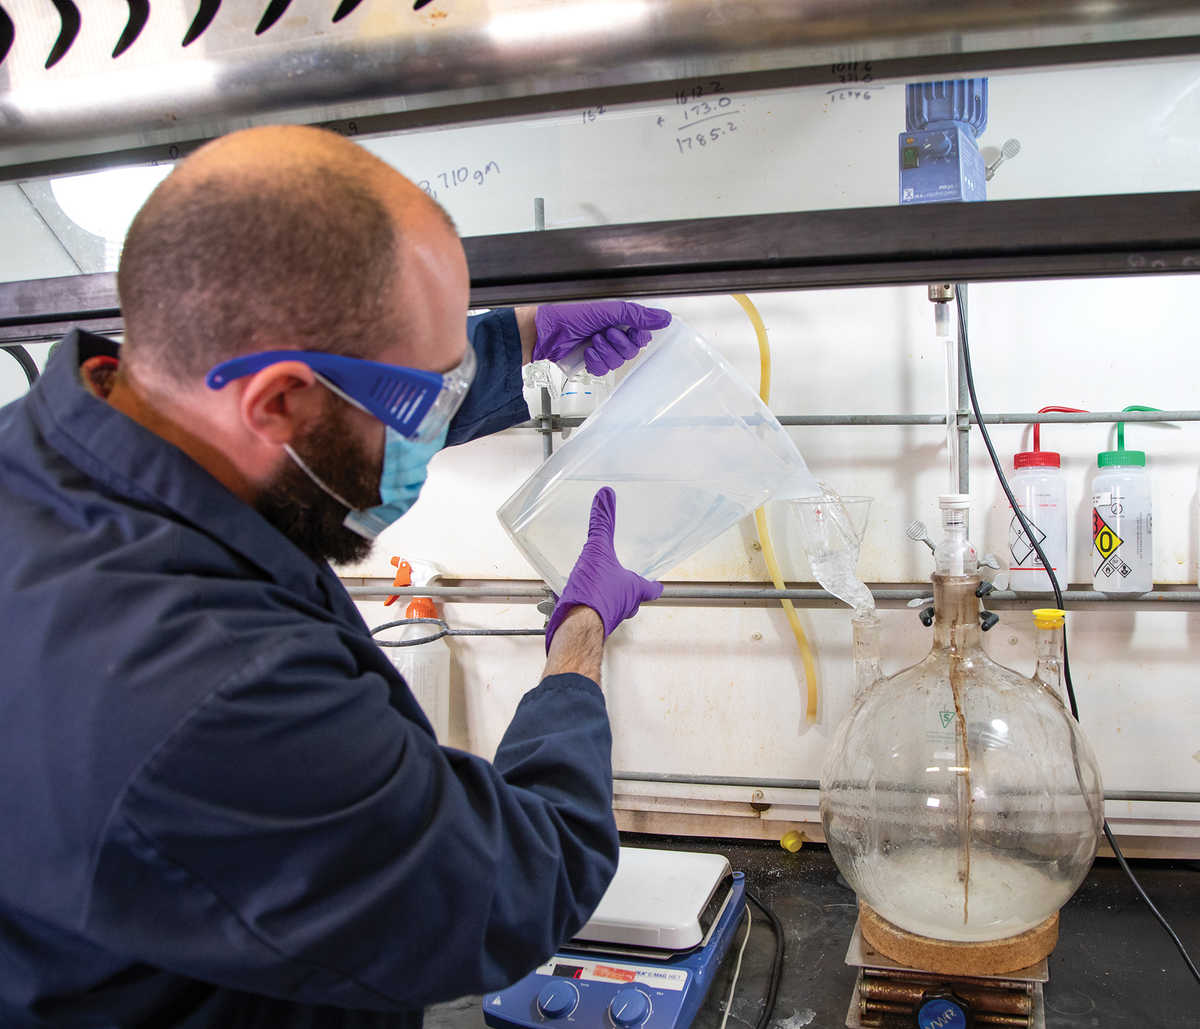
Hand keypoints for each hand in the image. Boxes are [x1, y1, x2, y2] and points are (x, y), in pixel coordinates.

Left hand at [533, 301, 670, 375]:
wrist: (546, 330)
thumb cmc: (569, 313)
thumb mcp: (608, 310)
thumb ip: (637, 315)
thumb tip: (663, 318)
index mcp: (618, 318)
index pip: (642, 334)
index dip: (637, 336)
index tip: (629, 331)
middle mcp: (612, 332)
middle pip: (631, 350)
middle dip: (618, 344)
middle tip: (605, 333)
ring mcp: (602, 347)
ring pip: (618, 361)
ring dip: (605, 352)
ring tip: (593, 340)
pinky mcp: (591, 360)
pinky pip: (603, 369)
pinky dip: (595, 361)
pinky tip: (587, 352)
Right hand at [544, 487, 662, 649]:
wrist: (574, 625)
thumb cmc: (594, 593)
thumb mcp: (598, 550)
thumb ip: (602, 523)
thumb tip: (606, 496)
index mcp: (633, 591)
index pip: (651, 588)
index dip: (654, 584)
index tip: (657, 583)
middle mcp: (623, 607)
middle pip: (632, 601)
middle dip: (628, 592)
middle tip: (623, 581)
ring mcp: (605, 618)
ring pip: (611, 608)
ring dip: (606, 599)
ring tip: (594, 586)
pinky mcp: (587, 624)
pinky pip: (590, 613)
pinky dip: (585, 606)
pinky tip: (573, 596)